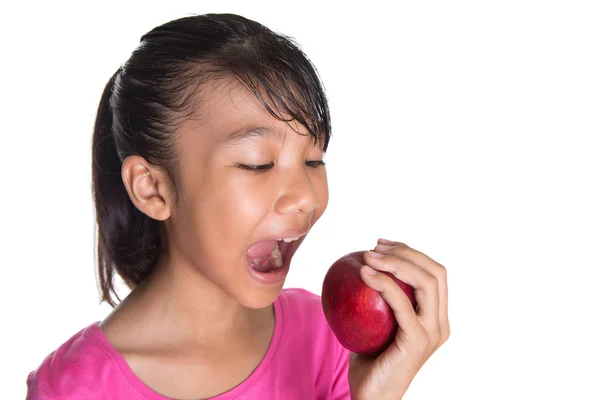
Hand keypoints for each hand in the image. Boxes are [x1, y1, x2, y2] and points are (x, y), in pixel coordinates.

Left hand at [348, 239, 449, 399]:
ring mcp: (431, 333)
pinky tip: (363, 273)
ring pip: (426, 283)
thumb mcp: (376, 322)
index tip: (381, 243)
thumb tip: (362, 263)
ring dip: (396, 262)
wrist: (370, 397)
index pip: (433, 274)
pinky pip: (402, 305)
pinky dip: (385, 283)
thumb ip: (378, 298)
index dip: (411, 252)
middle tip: (374, 246)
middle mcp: (440, 324)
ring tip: (367, 256)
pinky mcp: (417, 342)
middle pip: (435, 272)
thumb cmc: (368, 359)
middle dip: (406, 252)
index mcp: (435, 317)